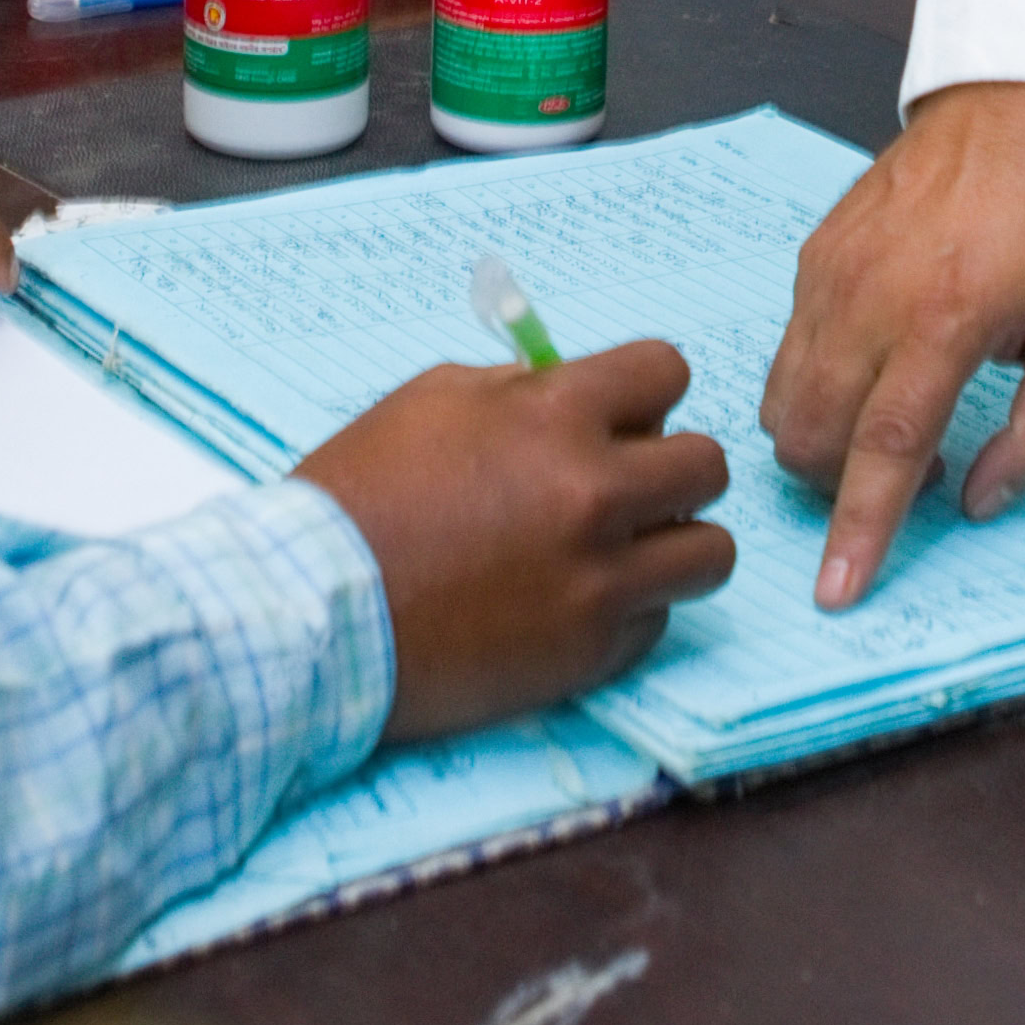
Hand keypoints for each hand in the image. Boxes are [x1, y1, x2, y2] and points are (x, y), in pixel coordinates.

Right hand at [293, 340, 737, 737]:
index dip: (646, 393)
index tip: (623, 417)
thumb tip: (578, 391)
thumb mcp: (432, 401)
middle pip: (707, 465)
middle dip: (670, 470)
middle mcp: (594, 494)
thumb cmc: (360, 497)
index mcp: (554, 416)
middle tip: (626, 489)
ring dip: (673, 545)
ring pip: (710, 553)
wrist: (314, 613)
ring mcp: (599, 580)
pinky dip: (629, 611)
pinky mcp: (590, 653)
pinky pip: (658, 621)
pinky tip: (573, 605)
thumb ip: (520, 391)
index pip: (668, 371)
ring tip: (624, 553)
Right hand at [759, 79, 1024, 610]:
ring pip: (783, 403)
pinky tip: (875, 366)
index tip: (837, 592)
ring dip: (822, 444)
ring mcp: (829, 277)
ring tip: (891, 420)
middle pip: (812, 439)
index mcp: (947, 321)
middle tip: (910, 471)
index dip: (861, 528)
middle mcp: (871, 300)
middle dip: (839, 488)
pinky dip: (816, 388)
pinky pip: (788, 355)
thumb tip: (979, 500)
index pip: (887, 449)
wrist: (1011, 111)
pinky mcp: (810, 259)